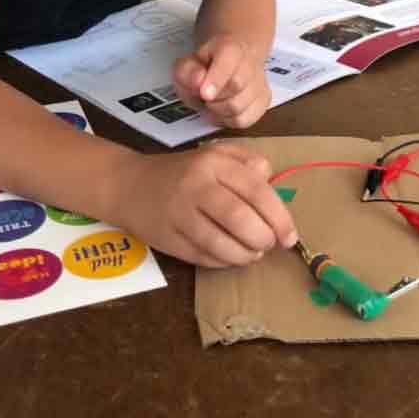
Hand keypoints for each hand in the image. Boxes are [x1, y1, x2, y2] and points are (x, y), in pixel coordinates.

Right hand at [107, 140, 297, 266]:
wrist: (128, 184)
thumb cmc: (181, 171)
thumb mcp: (214, 154)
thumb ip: (246, 161)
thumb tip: (271, 181)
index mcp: (213, 163)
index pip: (256, 191)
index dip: (279, 217)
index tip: (290, 236)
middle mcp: (196, 186)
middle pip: (240, 219)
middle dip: (263, 239)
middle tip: (269, 245)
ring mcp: (179, 214)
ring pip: (221, 244)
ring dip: (244, 256)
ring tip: (251, 253)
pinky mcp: (167, 239)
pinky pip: (203, 258)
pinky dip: (224, 263)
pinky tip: (229, 256)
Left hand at [173, 34, 271, 128]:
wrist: (230, 62)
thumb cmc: (206, 65)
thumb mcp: (188, 63)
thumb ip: (187, 72)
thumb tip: (198, 83)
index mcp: (230, 48)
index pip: (228, 61)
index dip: (216, 79)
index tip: (204, 94)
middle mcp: (250, 63)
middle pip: (237, 86)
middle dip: (213, 98)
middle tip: (203, 97)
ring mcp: (260, 82)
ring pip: (240, 107)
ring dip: (218, 111)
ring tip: (211, 104)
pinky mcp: (264, 100)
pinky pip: (246, 120)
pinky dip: (228, 120)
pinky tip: (222, 112)